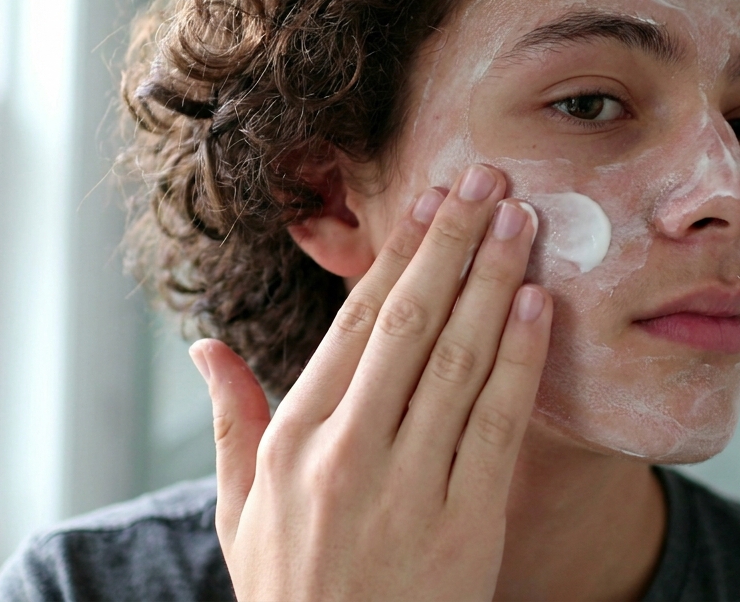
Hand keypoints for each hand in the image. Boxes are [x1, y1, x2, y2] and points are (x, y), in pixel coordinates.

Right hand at [189, 163, 551, 600]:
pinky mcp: (466, 523)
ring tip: (522, 220)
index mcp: (291, 443)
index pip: (354, 324)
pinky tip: (535, 303)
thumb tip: (204, 346)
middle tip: (489, 179)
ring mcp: (409, 487)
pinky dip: (518, 357)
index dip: (399, 256)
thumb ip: (228, 422)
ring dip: (493, 280)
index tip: (430, 202)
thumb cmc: (293, 595)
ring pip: (457, 359)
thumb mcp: (240, 515)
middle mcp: (347, 454)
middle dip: (453, 242)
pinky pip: (497, 422)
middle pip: (409, 323)